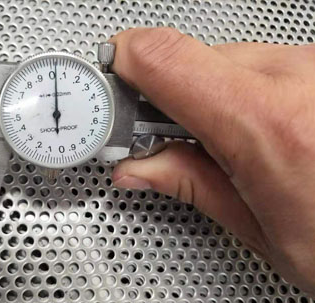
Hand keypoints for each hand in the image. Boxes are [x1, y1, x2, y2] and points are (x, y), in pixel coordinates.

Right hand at [109, 28, 314, 292]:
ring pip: (247, 59)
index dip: (121, 67)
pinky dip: (273, 97)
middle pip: (200, 57)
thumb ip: (194, 187)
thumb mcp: (271, 236)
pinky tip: (290, 142)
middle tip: (174, 145)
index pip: (160, 54)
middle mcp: (307, 80)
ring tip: (250, 154)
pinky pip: (291, 66)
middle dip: (177, 100)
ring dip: (231, 98)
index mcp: (269, 124)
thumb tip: (141, 168)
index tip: (109, 96)